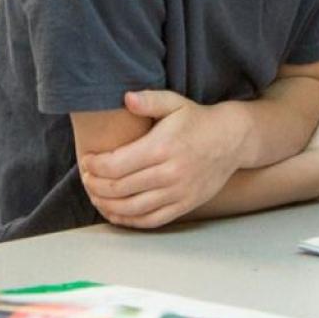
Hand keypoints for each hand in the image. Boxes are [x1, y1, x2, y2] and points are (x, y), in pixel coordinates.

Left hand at [79, 90, 247, 227]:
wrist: (232, 139)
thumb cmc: (197, 120)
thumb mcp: (175, 103)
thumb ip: (149, 100)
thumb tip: (126, 98)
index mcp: (161, 147)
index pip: (114, 165)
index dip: (94, 167)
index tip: (86, 161)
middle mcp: (169, 173)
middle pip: (119, 188)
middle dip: (95, 185)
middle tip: (87, 178)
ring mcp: (178, 192)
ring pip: (132, 208)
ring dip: (107, 205)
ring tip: (96, 195)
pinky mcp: (185, 204)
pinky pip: (151, 220)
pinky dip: (129, 220)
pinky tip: (116, 212)